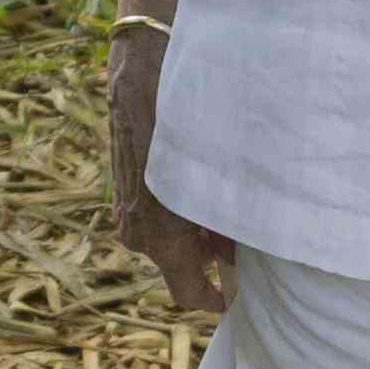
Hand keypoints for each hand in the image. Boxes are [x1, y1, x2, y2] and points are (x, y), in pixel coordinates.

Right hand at [106, 29, 235, 314]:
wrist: (143, 69)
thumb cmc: (187, 120)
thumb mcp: (219, 179)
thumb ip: (230, 225)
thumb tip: (240, 252)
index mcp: (159, 236)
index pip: (187, 293)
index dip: (215, 299)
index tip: (238, 295)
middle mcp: (136, 232)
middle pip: (180, 264)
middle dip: (211, 256)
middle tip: (244, 238)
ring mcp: (126, 210)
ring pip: (168, 240)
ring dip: (196, 232)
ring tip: (226, 206)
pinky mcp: (124, 188)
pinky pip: (155, 217)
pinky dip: (180, 213)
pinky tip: (202, 186)